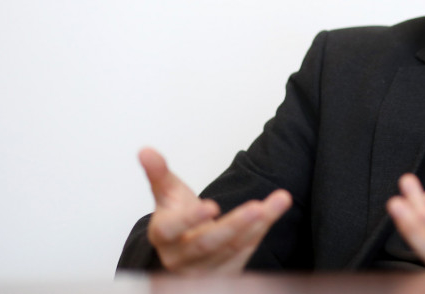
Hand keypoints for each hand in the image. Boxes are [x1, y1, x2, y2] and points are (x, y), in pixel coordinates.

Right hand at [139, 147, 291, 274]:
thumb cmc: (176, 216)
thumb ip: (158, 173)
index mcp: (163, 235)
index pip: (172, 230)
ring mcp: (204, 270)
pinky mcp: (226, 273)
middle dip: (234, 225)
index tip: (212, 206)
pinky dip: (261, 232)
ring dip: (257, 225)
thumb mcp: (166, 194)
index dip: (190, 220)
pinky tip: (273, 212)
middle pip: (207, 244)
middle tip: (257, 207)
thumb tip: (145, 150)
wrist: (186, 246)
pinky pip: (246, 253)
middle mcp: (181, 258)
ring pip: (233, 249)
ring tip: (279, 201)